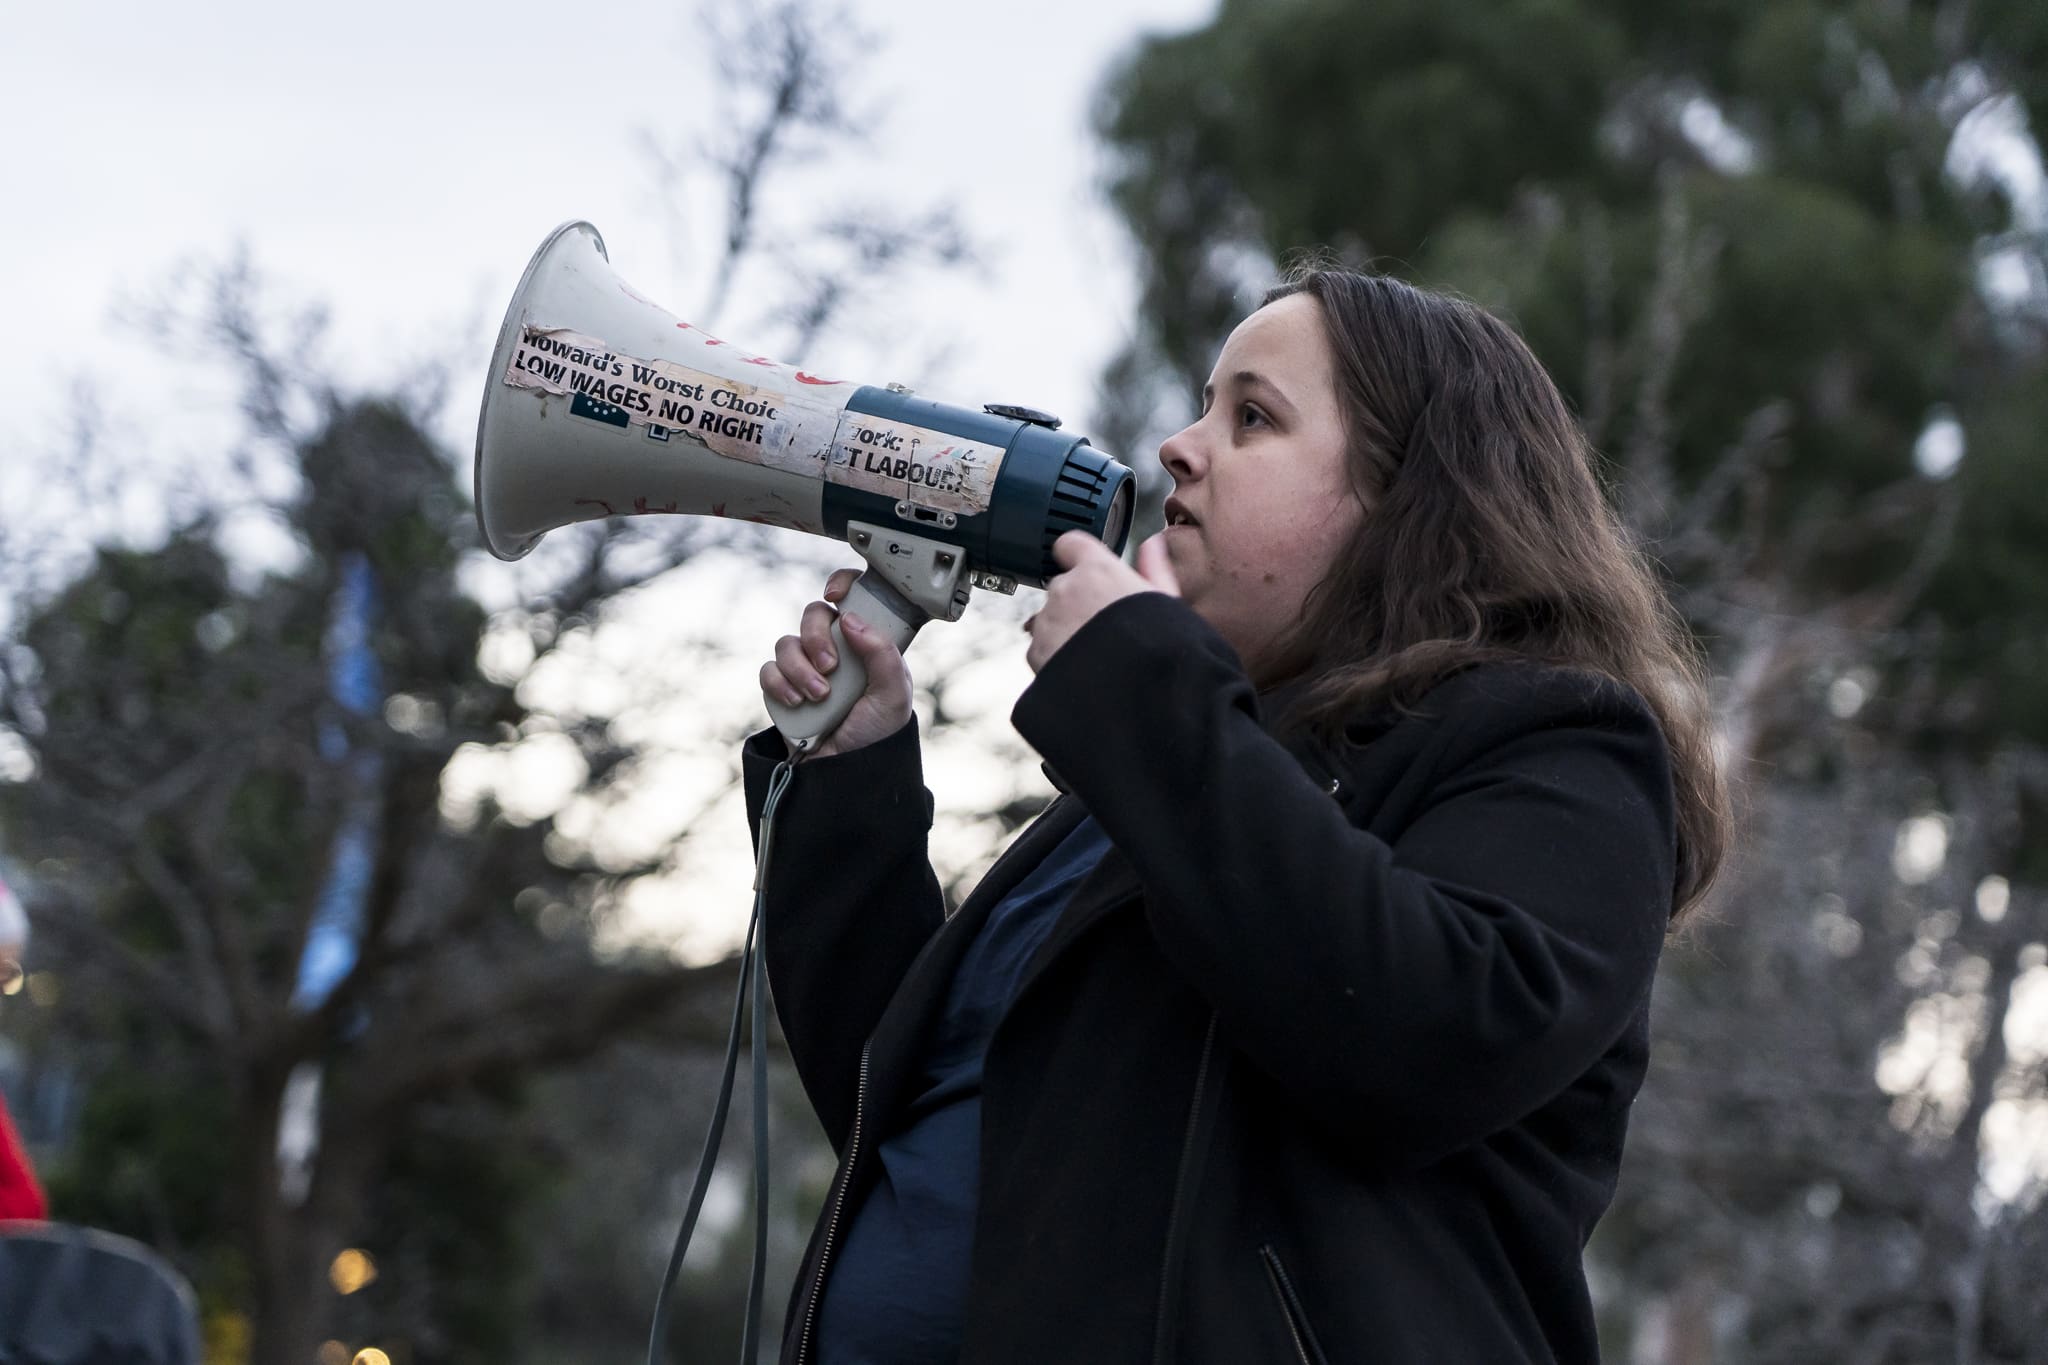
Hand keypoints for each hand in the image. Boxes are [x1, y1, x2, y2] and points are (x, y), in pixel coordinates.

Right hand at [760, 569, 913, 757]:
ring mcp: (806, 668)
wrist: (846, 774)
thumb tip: (850, 618)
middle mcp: (836, 651)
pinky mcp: (782, 689)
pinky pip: (768, 670)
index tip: (835, 598)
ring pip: (787, 643)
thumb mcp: (894, 694)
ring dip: (800, 668)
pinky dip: (780, 684)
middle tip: (830, 667)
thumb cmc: (876, 735)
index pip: (852, 599)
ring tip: (819, 696)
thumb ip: (882, 654)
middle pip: (813, 615)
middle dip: (816, 636)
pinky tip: (797, 702)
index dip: (841, 586)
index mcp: (865, 645)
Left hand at [1024, 531, 1180, 672]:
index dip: (1077, 556)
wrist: (1135, 694)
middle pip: (1063, 586)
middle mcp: (1066, 590)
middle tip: (1104, 625)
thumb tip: (1153, 544)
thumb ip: (1154, 566)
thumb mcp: (1165, 601)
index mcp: (1097, 571)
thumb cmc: (1156, 647)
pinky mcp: (1036, 651)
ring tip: (1095, 653)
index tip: (1085, 568)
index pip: (1071, 544)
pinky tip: (1083, 669)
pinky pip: (1041, 647)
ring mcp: (1047, 621)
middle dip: (1077, 602)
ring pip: (1050, 618)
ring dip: (1065, 630)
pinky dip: (1056, 656)